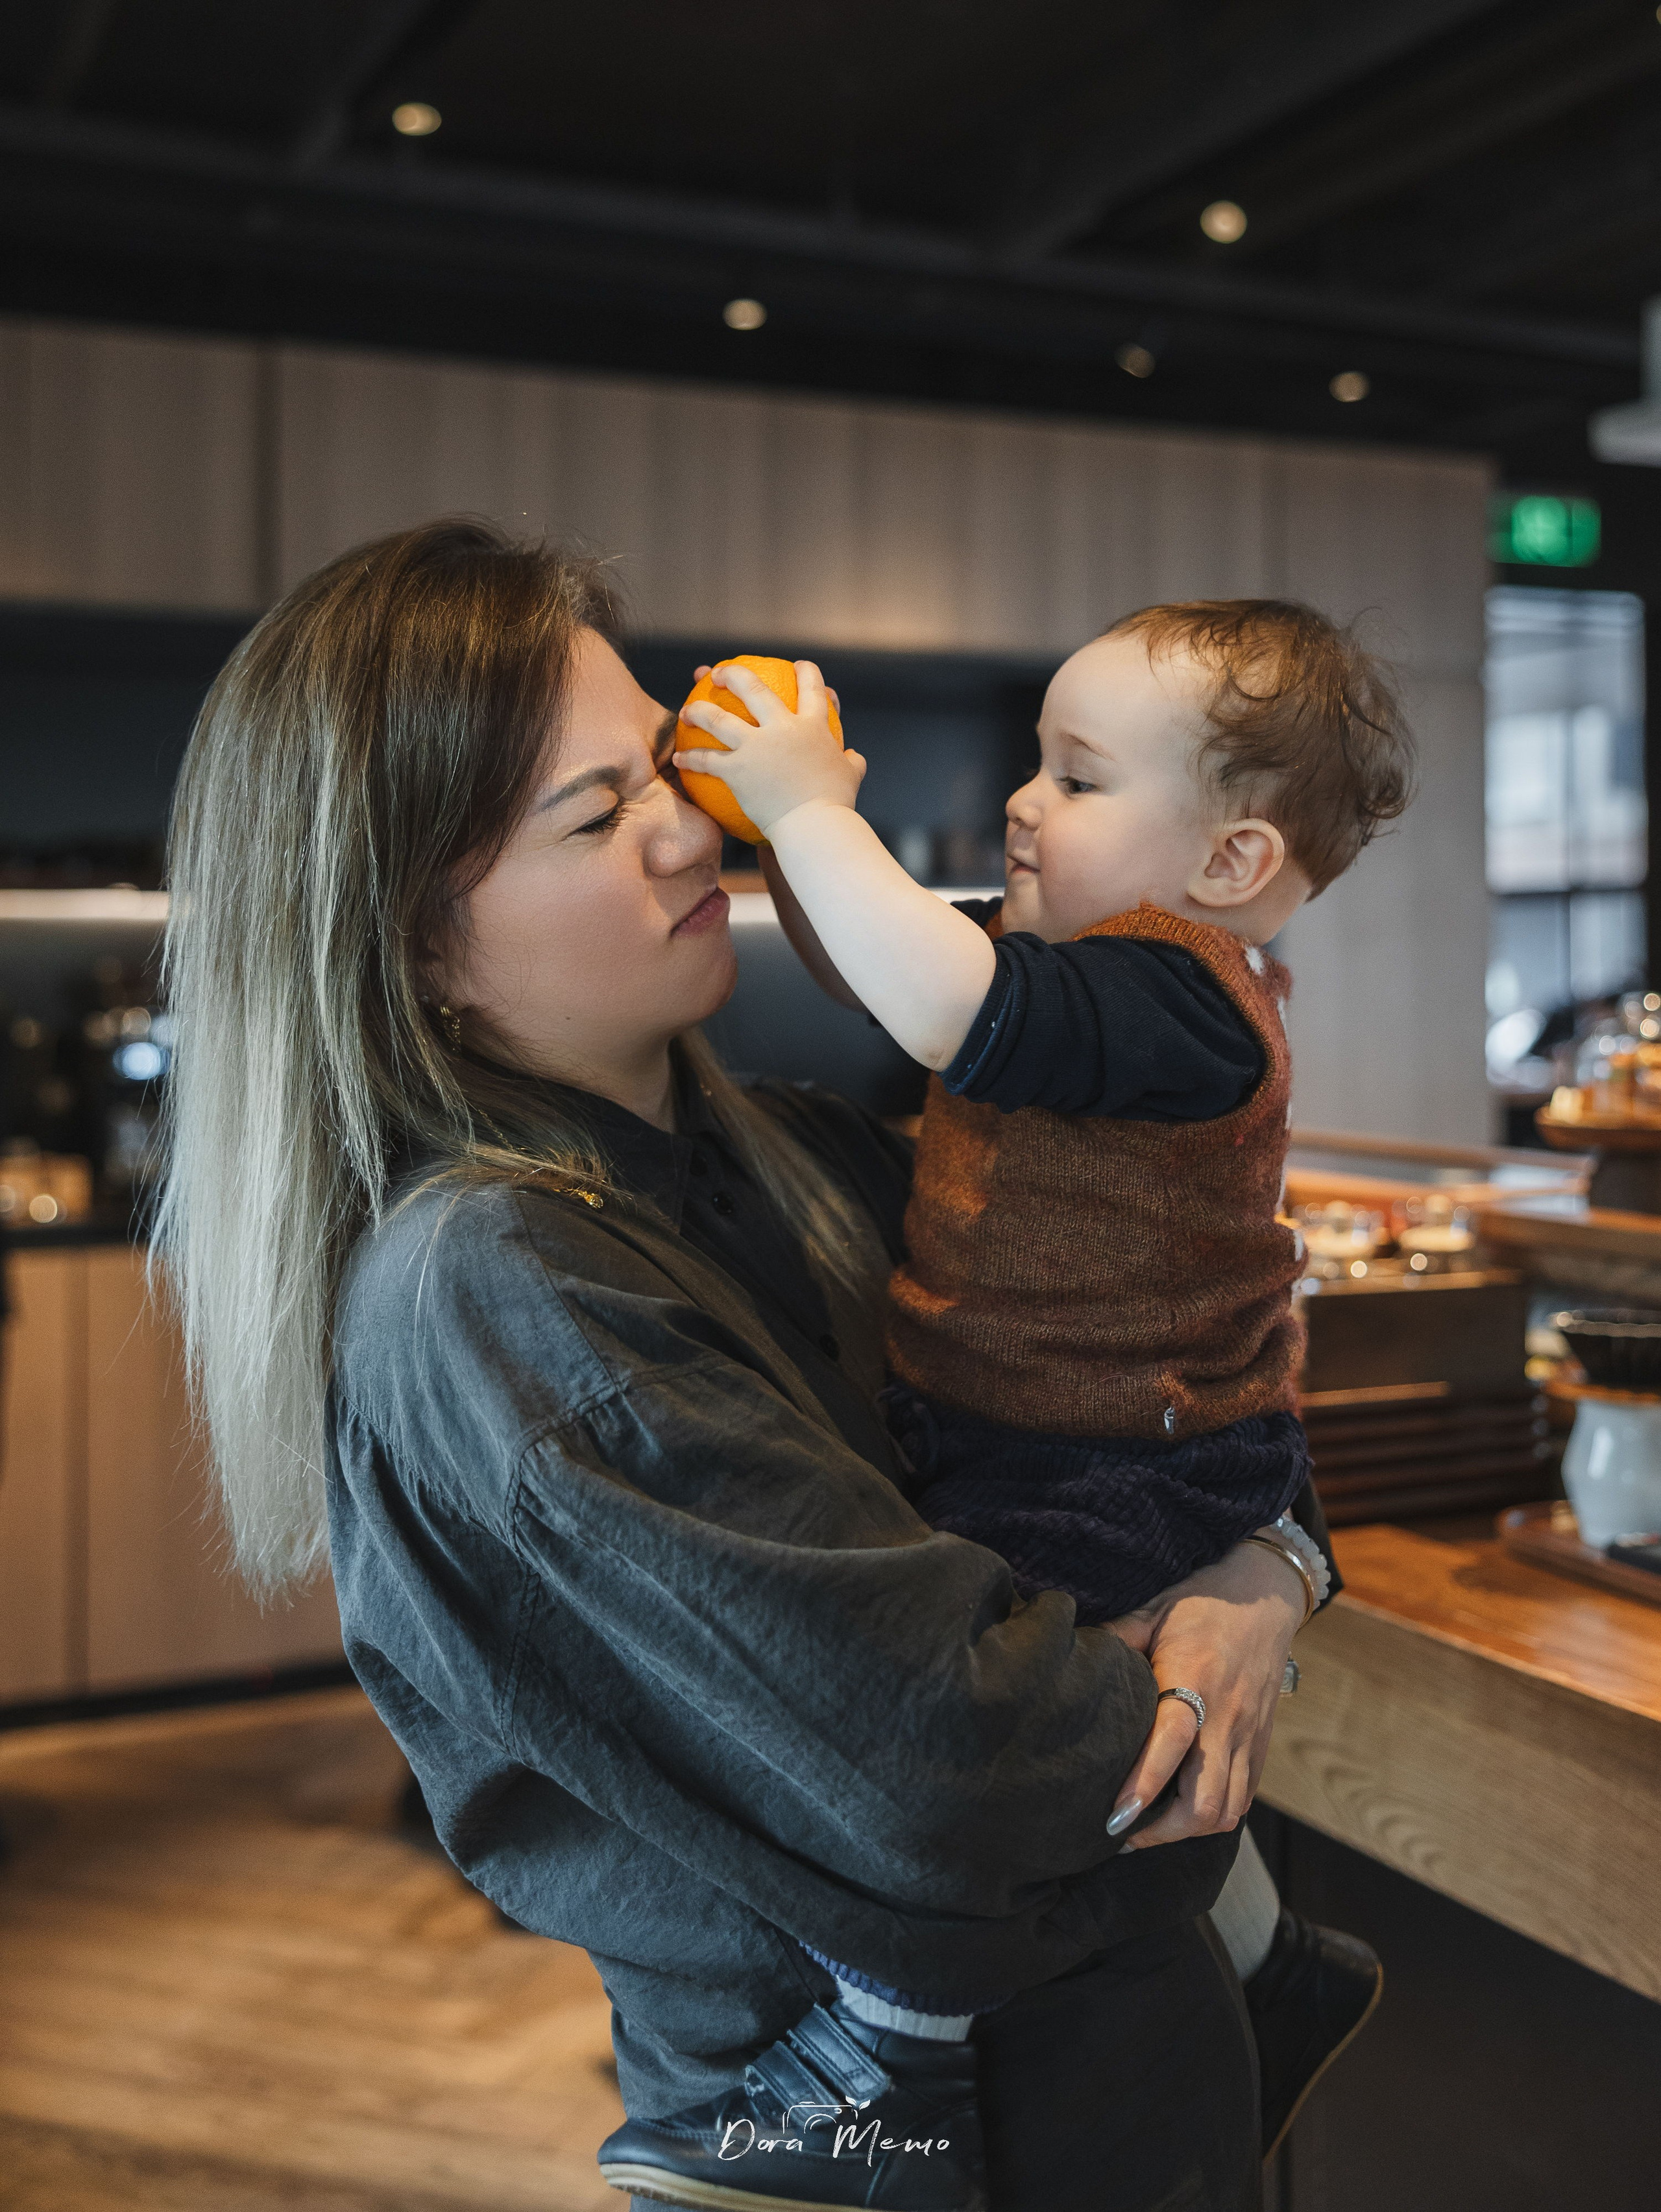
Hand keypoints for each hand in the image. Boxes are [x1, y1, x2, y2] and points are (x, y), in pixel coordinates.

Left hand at [675, 660, 864, 838]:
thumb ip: (852, 761)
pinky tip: (679, 759)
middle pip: (753, 689)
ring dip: (698, 710)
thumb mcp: (851, 777)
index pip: (813, 688)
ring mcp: (757, 747)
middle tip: (719, 673)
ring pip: (719, 719)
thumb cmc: (836, 805)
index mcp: (814, 726)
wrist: (815, 827)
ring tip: (686, 710)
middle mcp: (782, 728)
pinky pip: (707, 760)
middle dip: (733, 675)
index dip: (806, 671)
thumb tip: (854, 755)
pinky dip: (690, 758)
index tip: (797, 664)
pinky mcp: (738, 770)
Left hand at [1106, 1542, 1304, 1850]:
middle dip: (1164, 1830)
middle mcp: (1226, 1718)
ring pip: (1227, 1811)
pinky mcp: (1260, 1744)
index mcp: (1194, 1681)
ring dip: (1188, 1830)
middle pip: (1206, 1801)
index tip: (1115, 1818)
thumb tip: (1068, 1656)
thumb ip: (1114, 1639)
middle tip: (1124, 1834)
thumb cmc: (1200, 1605)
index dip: (1143, 1787)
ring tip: (1150, 1828)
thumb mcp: (1151, 1613)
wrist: (1263, 1598)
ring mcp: (1248, 1736)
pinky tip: (1183, 1811)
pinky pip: (1242, 1798)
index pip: (1171, 1745)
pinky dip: (1215, 1815)